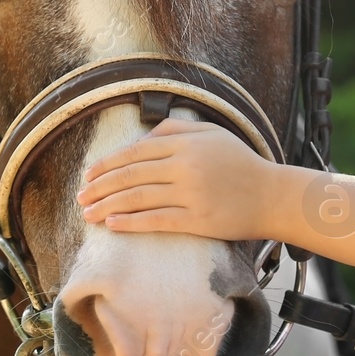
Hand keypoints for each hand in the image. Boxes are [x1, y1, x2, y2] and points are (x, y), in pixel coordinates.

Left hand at [77, 118, 283, 240]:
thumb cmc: (240, 163)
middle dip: (100, 187)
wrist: (274, 195)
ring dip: (108, 206)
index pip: (134, 153)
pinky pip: (157, 220)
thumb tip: (140, 139)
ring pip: (138, 198)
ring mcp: (191, 194)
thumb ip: (174, 130)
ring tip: (88, 213)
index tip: (88, 175)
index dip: (107, 164)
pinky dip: (131, 223)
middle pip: (130, 176)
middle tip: (80, 197)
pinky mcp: (198, 220)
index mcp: (185, 144)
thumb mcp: (211, 133)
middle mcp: (184, 167)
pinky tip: (112, 224)